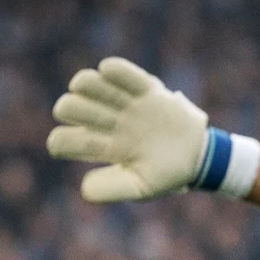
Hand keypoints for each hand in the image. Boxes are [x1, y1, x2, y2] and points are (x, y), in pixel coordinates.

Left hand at [47, 56, 208, 202]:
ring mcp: (125, 104)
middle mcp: (106, 123)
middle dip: (70, 109)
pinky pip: (125, 74)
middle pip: (69, 108)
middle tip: (91, 118)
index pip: (63, 140)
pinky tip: (108, 71)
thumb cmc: (165, 175)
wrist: (199, 157)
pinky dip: (115, 71)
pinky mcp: (147, 89)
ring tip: (94, 92)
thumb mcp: (140, 187)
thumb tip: (83, 187)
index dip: (60, 142)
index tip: (73, 146)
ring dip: (85, 84)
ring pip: (89, 84)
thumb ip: (111, 189)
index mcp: (100, 147)